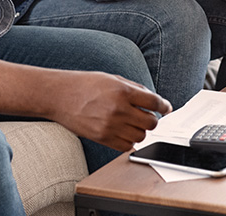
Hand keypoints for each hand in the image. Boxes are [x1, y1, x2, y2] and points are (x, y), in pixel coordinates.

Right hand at [52, 72, 171, 151]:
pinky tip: (124, 131)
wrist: (60, 96)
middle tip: (147, 115)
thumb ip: (135, 89)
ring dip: (141, 130)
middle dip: (152, 119)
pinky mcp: (102, 138)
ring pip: (140, 136)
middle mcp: (118, 110)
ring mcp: (110, 126)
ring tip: (132, 123)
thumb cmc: (85, 84)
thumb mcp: (113, 79)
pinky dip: (129, 141)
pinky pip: (126, 146)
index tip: (166, 108)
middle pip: (151, 122)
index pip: (154, 102)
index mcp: (122, 92)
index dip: (164, 105)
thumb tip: (155, 99)